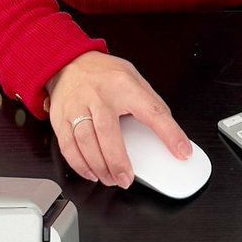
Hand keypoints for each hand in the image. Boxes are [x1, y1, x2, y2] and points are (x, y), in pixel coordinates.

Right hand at [46, 50, 192, 187]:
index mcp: (124, 85)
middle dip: (118, 162)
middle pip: (108, 132)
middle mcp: (99, 95)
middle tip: (127, 179)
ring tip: (111, 179)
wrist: (68, 61)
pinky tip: (91, 172)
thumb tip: (169, 132)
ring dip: (99, 167)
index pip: (152, 111)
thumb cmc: (104, 74)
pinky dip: (79, 165)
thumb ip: (150, 102)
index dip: (170, 133)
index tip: (182, 151)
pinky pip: (68, 146)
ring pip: (86, 142)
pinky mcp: (60, 117)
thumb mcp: (133, 78)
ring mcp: (77, 106)